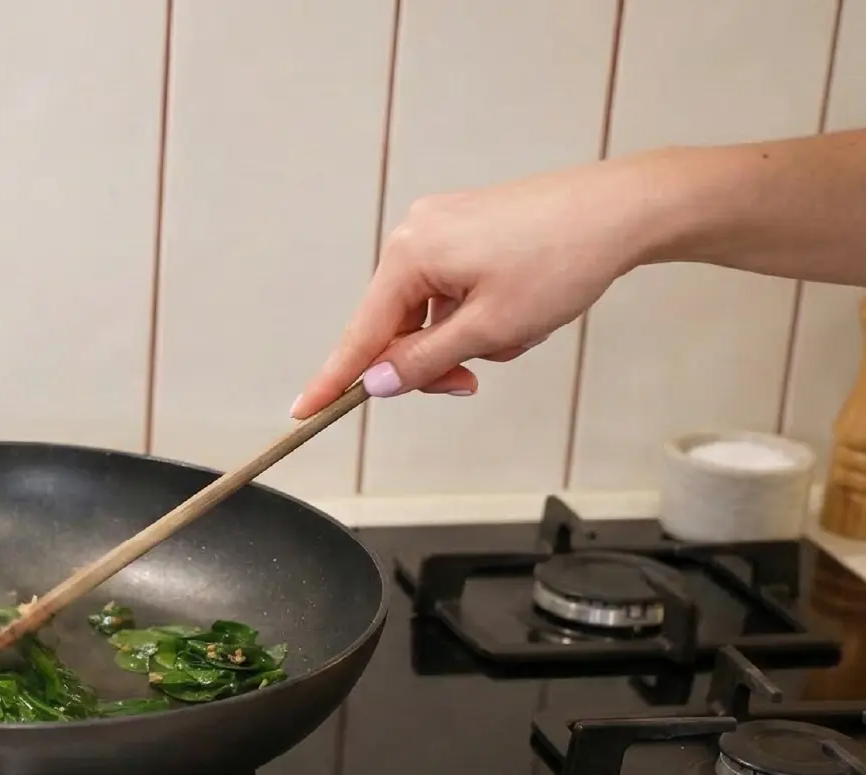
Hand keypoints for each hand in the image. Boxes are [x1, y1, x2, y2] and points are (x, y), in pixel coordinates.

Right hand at [291, 157, 655, 417]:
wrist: (624, 210)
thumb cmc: (564, 258)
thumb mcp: (491, 328)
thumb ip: (426, 361)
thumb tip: (378, 382)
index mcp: (411, 254)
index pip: (361, 333)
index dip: (335, 379)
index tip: (304, 410)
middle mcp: (416, 233)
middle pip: (397, 324)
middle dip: (433, 358)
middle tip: (471, 381)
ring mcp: (444, 226)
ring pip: (431, 311)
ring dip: (465, 336)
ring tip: (519, 330)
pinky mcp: (470, 227)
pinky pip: (453, 289)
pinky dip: (479, 312)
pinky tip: (520, 309)